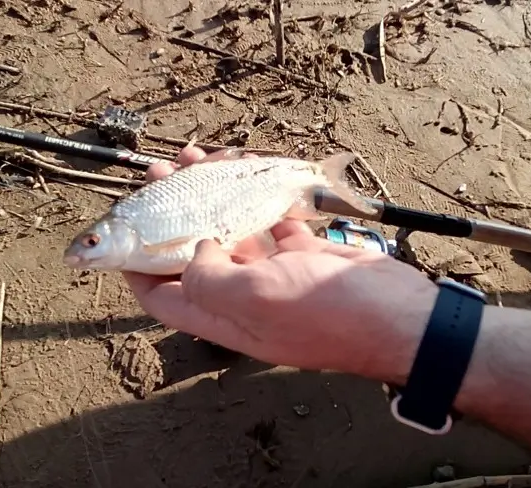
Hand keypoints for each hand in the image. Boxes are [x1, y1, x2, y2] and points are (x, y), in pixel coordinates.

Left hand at [123, 146, 438, 379]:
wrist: (400, 317)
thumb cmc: (327, 315)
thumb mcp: (256, 299)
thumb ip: (209, 280)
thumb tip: (193, 252)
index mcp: (224, 317)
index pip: (164, 296)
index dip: (138, 266)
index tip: (130, 227)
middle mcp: (243, 297)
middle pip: (194, 253)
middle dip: (175, 210)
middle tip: (166, 169)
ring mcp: (274, 274)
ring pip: (232, 229)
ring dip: (215, 194)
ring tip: (203, 155)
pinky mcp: (302, 254)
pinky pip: (270, 221)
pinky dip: (258, 196)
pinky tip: (251, 170)